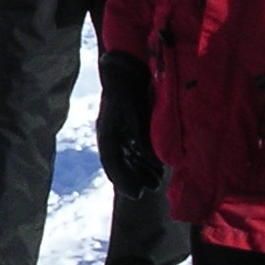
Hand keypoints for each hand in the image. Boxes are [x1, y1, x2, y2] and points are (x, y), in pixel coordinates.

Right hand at [96, 50, 163, 196]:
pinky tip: (157, 167)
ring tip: (156, 182)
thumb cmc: (129, 89)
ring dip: (140, 171)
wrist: (125, 69)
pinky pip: (133, 150)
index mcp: (107, 133)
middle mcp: (110, 136)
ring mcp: (118, 132)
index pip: (113, 163)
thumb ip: (142, 136)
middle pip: (120, 165)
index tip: (136, 195)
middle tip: (148, 191)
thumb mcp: (136, 112)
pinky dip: (144, 160)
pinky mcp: (127, 127)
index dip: (124, 181)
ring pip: (127, 159)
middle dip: (133, 179)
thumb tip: (151, 159)